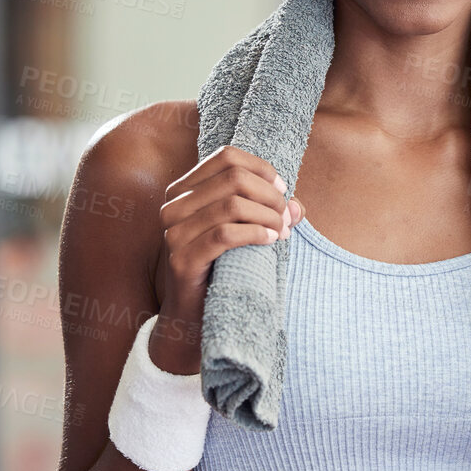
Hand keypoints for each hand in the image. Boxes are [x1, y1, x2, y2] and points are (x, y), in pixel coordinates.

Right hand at [151, 145, 304, 373]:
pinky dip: (255, 233)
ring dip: (268, 216)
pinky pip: (225, 234)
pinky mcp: (182, 259)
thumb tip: (297, 206)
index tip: (282, 190)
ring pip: (232, 204)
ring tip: (283, 231)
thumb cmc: (221, 265)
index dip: (261, 168)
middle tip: (286, 216)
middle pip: (233, 177)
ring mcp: (173, 233)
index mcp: (183, 190)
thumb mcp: (245, 230)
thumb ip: (269, 211)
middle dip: (269, 195)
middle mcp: (173, 206)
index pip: (226, 156)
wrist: (194, 314)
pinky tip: (271, 240)